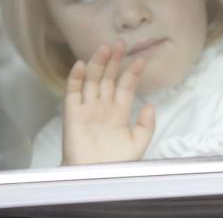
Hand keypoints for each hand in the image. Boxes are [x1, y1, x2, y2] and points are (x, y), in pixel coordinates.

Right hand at [61, 41, 155, 164]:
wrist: (94, 178)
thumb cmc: (116, 164)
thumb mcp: (138, 143)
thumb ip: (146, 124)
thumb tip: (151, 105)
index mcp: (120, 112)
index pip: (126, 86)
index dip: (133, 72)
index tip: (142, 58)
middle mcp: (103, 106)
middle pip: (109, 78)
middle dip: (115, 61)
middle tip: (121, 43)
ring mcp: (88, 108)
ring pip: (93, 80)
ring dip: (98, 63)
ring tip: (105, 47)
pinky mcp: (72, 114)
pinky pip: (73, 93)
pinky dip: (76, 78)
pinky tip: (81, 64)